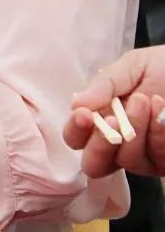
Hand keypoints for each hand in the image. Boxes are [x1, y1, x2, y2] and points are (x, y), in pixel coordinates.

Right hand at [64, 46, 164, 176]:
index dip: (75, 130)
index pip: (76, 137)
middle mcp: (118, 144)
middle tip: (113, 119)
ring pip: (128, 160)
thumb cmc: (162, 68)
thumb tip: (75, 104)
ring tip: (144, 100)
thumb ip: (105, 84)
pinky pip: (157, 158)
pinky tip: (162, 112)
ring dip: (134, 129)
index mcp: (101, 120)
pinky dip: (158, 134)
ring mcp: (144, 156)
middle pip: (94, 164)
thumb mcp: (132, 67)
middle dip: (100, 144)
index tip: (83, 114)